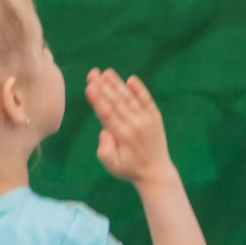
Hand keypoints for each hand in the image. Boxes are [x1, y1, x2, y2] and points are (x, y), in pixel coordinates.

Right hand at [87, 69, 175, 188]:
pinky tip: (131, 79)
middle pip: (116, 103)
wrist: (156, 172)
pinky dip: (140, 90)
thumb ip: (105, 151)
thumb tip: (104, 132)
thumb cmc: (128, 168)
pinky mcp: (156, 117)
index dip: (97, 99)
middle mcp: (136, 125)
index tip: (89, 86)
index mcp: (123, 137)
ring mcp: (147, 120)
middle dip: (103, 87)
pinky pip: (147, 100)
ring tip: (106, 72)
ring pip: (130, 99)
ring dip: (118, 84)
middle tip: (92, 73)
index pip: (107, 114)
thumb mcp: (112, 166)